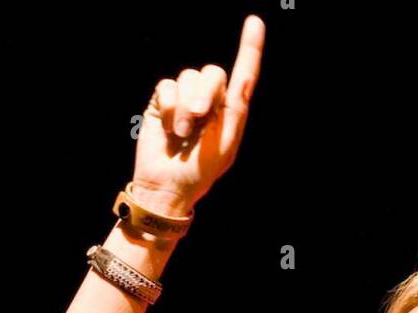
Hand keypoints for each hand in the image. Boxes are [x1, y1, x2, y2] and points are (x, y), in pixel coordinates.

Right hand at [131, 14, 265, 215]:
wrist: (167, 186)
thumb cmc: (200, 172)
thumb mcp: (226, 143)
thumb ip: (236, 109)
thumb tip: (246, 78)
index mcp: (230, 112)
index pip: (243, 75)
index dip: (249, 48)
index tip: (254, 22)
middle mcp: (209, 101)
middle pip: (212, 73)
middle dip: (205, 94)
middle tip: (197, 119)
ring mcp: (184, 100)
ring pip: (188, 77)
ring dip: (185, 106)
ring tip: (182, 133)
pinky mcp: (162, 101)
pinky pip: (167, 85)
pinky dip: (169, 106)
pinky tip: (169, 128)